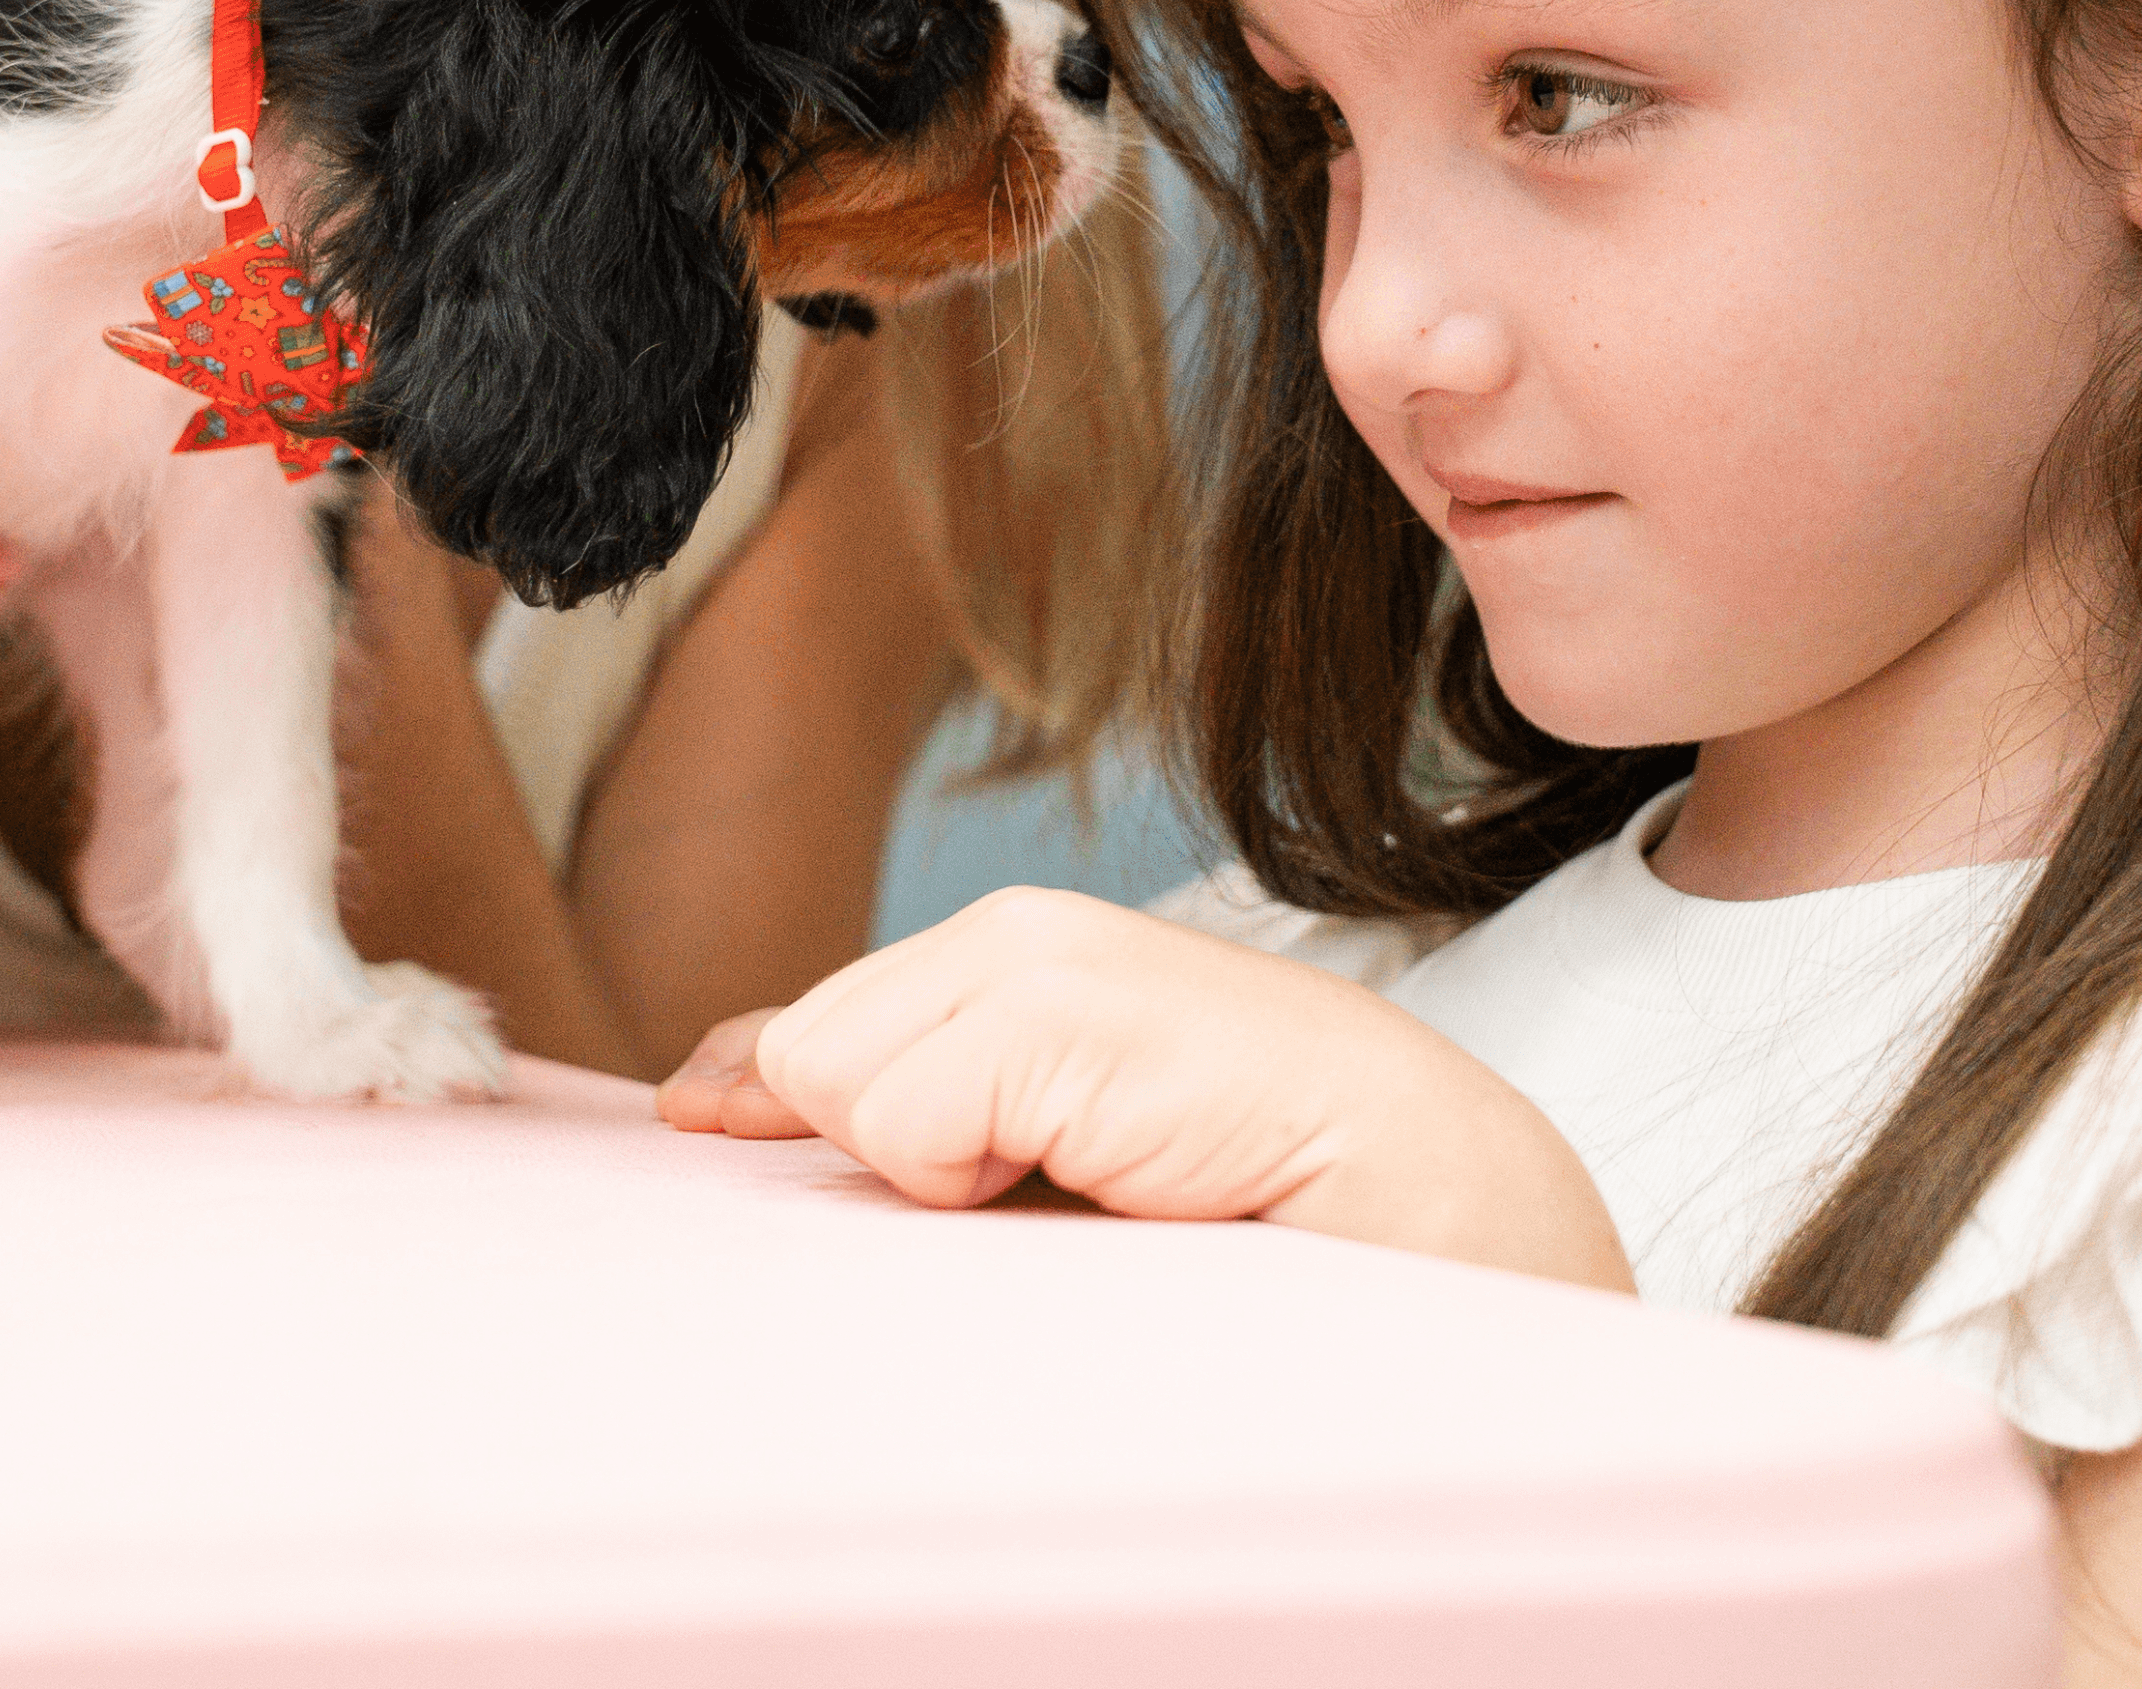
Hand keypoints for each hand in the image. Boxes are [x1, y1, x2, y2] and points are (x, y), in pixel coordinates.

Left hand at [667, 887, 1633, 1288]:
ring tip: (1096, 1184)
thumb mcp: (1051, 1154)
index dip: (768, 1095)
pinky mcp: (1056, 999)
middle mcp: (1015, 934)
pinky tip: (1115, 1169)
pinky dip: (974, 1173)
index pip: (817, 1024)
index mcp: (1017, 961)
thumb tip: (704, 1092)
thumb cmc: (1252, 1207)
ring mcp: (1036, 953)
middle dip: (890, 1150)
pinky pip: (901, 1117)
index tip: (731, 1130)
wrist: (1436, 1206)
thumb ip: (903, 1106)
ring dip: (939, 1170)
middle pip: (808, 1054)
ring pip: (834, 1077)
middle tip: (1055, 1190)